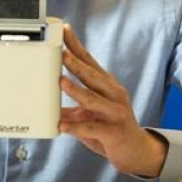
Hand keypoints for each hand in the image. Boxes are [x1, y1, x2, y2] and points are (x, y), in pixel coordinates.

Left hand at [59, 24, 167, 177]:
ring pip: (93, 99)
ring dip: (76, 90)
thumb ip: (71, 106)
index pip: (90, 61)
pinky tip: (62, 125)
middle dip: (76, 64)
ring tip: (61, 82)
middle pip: (92, 76)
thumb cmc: (111, 127)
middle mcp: (114, 94)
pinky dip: (76, 127)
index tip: (65, 31)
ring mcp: (115, 113)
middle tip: (62, 53)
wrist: (136, 150)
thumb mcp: (90, 113)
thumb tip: (46, 103)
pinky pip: (92, 128)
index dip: (77, 46)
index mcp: (107, 85)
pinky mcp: (114, 132)